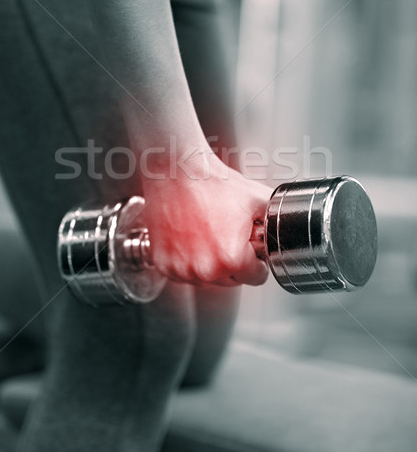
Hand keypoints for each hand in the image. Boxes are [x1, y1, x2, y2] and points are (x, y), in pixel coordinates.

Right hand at [141, 150, 270, 286]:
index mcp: (231, 258)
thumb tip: (289, 230)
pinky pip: (183, 273)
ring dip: (210, 264)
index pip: (256, 277)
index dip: (257, 260)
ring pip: (207, 279)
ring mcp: (181, 268)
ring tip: (209, 234)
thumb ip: (276, 221)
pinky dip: (188, 260)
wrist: (177, 171)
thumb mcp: (257, 199)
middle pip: (231, 280)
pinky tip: (191, 238)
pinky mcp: (163, 263)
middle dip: (234, 261)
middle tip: (228, 235)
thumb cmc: (212, 183)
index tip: (250, 248)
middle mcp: (204, 269)